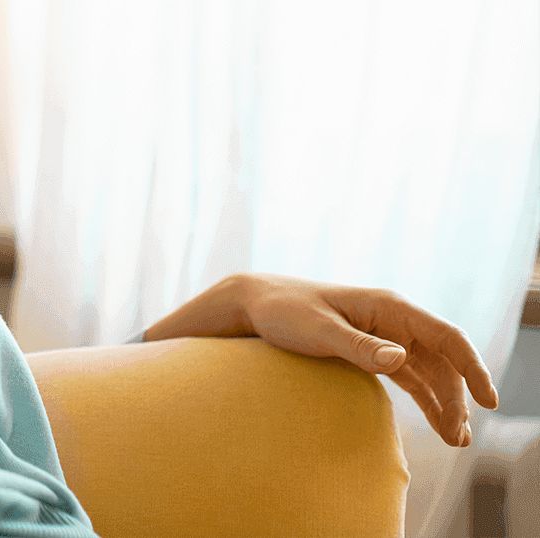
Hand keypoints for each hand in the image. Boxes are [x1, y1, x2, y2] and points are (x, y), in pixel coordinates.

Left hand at [239, 272, 499, 447]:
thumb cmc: (284, 311)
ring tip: (456, 440)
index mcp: (388, 306)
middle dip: (457, 398)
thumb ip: (358, 345)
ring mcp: (385, 335)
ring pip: (430, 371)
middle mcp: (393, 319)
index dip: (472, 367)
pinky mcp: (372, 351)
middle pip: (442, 361)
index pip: (446, 336)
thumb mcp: (318, 330)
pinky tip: (438, 422)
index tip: (488, 400)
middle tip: (459, 437)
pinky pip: (410, 376)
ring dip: (446, 402)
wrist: (255, 304)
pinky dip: (426, 398)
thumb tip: (401, 359)